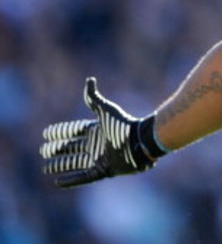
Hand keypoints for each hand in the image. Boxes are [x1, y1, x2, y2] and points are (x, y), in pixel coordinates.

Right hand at [40, 77, 167, 187]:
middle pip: (72, 147)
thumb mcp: (106, 110)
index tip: (46, 134)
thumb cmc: (123, 125)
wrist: (139, 143)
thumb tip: (89, 80)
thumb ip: (94, 98)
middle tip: (43, 151)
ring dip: (61, 165)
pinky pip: (83, 177)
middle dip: (57, 149)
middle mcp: (97, 144)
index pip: (74, 132)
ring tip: (47, 167)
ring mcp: (100, 158)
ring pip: (75, 162)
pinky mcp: (103, 171)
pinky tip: (58, 181)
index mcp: (97, 130)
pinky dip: (71, 180)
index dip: (61, 132)